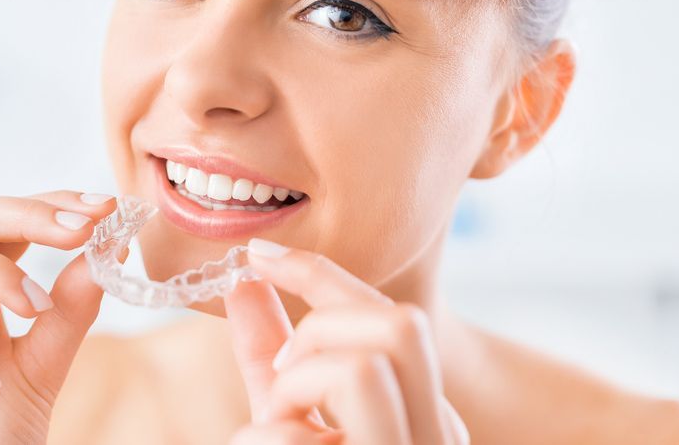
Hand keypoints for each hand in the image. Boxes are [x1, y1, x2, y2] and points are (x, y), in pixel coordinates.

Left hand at [224, 239, 468, 444]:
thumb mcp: (284, 411)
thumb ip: (270, 353)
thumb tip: (242, 281)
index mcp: (423, 409)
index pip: (394, 316)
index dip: (319, 272)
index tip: (259, 253)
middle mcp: (437, 436)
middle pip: (403, 324)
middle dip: (322, 327)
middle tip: (284, 373)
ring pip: (362, 370)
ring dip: (293, 388)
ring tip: (276, 426)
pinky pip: (303, 439)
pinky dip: (262, 441)